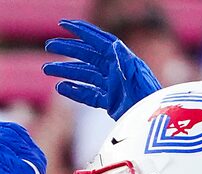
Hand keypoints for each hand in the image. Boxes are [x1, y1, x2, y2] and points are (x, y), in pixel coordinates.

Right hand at [43, 18, 160, 116]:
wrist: (153, 120)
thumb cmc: (146, 96)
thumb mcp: (134, 74)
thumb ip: (122, 59)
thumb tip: (112, 43)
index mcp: (120, 57)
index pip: (97, 39)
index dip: (80, 30)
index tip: (62, 24)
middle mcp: (114, 68)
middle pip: (86, 55)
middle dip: (67, 50)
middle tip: (48, 47)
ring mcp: (112, 85)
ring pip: (84, 74)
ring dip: (66, 71)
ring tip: (48, 70)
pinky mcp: (110, 102)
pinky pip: (89, 94)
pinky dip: (75, 91)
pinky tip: (61, 87)